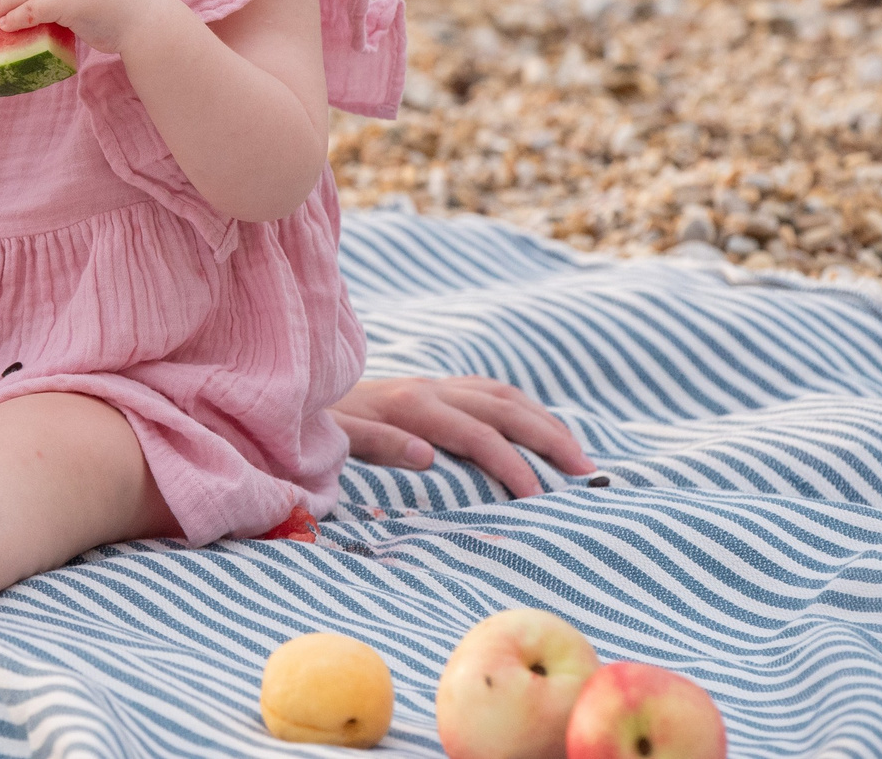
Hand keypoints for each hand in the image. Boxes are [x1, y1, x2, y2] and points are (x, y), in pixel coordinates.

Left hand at [332, 374, 597, 497]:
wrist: (296, 390)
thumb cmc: (316, 422)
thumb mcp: (336, 438)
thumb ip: (379, 444)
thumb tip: (428, 456)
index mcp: (410, 405)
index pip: (477, 435)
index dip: (510, 464)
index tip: (537, 497)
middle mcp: (429, 389)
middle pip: (505, 409)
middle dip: (549, 439)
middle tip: (586, 473)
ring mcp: (434, 385)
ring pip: (504, 395)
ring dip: (545, 421)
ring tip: (578, 455)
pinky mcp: (433, 387)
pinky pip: (490, 392)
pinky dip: (522, 408)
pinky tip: (540, 428)